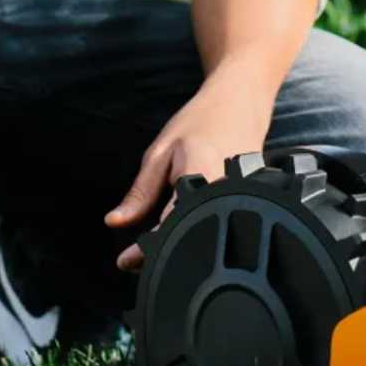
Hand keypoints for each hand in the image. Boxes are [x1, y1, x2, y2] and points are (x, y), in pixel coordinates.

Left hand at [106, 72, 272, 271]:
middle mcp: (227, 190)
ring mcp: (243, 196)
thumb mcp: (161, 152)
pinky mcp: (251, 199)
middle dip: (165, 252)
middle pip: (195, 235)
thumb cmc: (200, 122)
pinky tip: (186, 232)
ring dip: (183, 243)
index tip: (126, 261)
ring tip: (156, 249)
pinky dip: (201, 230)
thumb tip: (115, 222)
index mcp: (201, 176)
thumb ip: (141, 191)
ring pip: (211, 232)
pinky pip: (222, 222)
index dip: (148, 247)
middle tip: (137, 260)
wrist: (242, 104)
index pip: (172, 223)